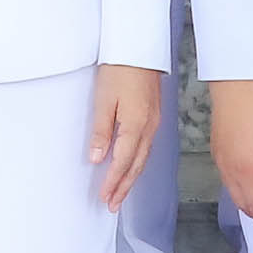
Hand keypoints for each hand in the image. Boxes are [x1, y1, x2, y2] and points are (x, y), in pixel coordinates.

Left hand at [88, 65, 165, 211]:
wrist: (139, 47)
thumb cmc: (120, 69)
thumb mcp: (104, 100)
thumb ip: (102, 131)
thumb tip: (98, 157)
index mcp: (136, 124)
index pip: (123, 162)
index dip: (114, 182)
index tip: (104, 197)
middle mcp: (149, 127)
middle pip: (137, 165)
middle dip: (124, 187)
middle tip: (113, 205)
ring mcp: (154, 122)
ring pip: (143, 158)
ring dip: (132, 177)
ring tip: (121, 192)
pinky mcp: (154, 115)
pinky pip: (147, 147)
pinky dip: (138, 162)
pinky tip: (132, 166)